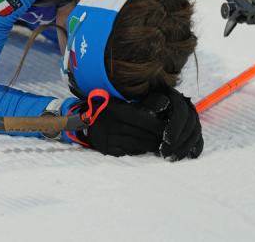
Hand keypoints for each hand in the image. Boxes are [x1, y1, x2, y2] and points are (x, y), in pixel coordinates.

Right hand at [82, 87, 202, 159]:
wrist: (84, 122)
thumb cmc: (108, 111)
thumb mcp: (120, 103)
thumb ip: (138, 107)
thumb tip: (162, 109)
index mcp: (116, 111)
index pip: (143, 120)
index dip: (158, 125)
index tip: (170, 127)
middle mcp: (112, 124)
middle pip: (142, 134)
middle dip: (158, 137)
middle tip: (170, 139)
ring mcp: (109, 138)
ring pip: (138, 144)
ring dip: (152, 145)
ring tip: (162, 144)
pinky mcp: (108, 149)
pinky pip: (129, 151)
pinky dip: (141, 150)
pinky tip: (147, 148)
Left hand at [147, 87, 203, 160]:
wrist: (140, 108)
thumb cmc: (137, 105)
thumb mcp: (140, 103)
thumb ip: (150, 104)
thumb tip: (161, 107)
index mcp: (173, 95)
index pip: (181, 110)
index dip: (176, 126)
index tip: (167, 140)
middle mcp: (186, 104)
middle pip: (191, 123)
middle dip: (179, 141)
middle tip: (165, 154)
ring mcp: (191, 117)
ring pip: (196, 132)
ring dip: (185, 147)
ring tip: (171, 158)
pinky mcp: (193, 128)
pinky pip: (199, 138)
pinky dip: (196, 147)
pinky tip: (190, 156)